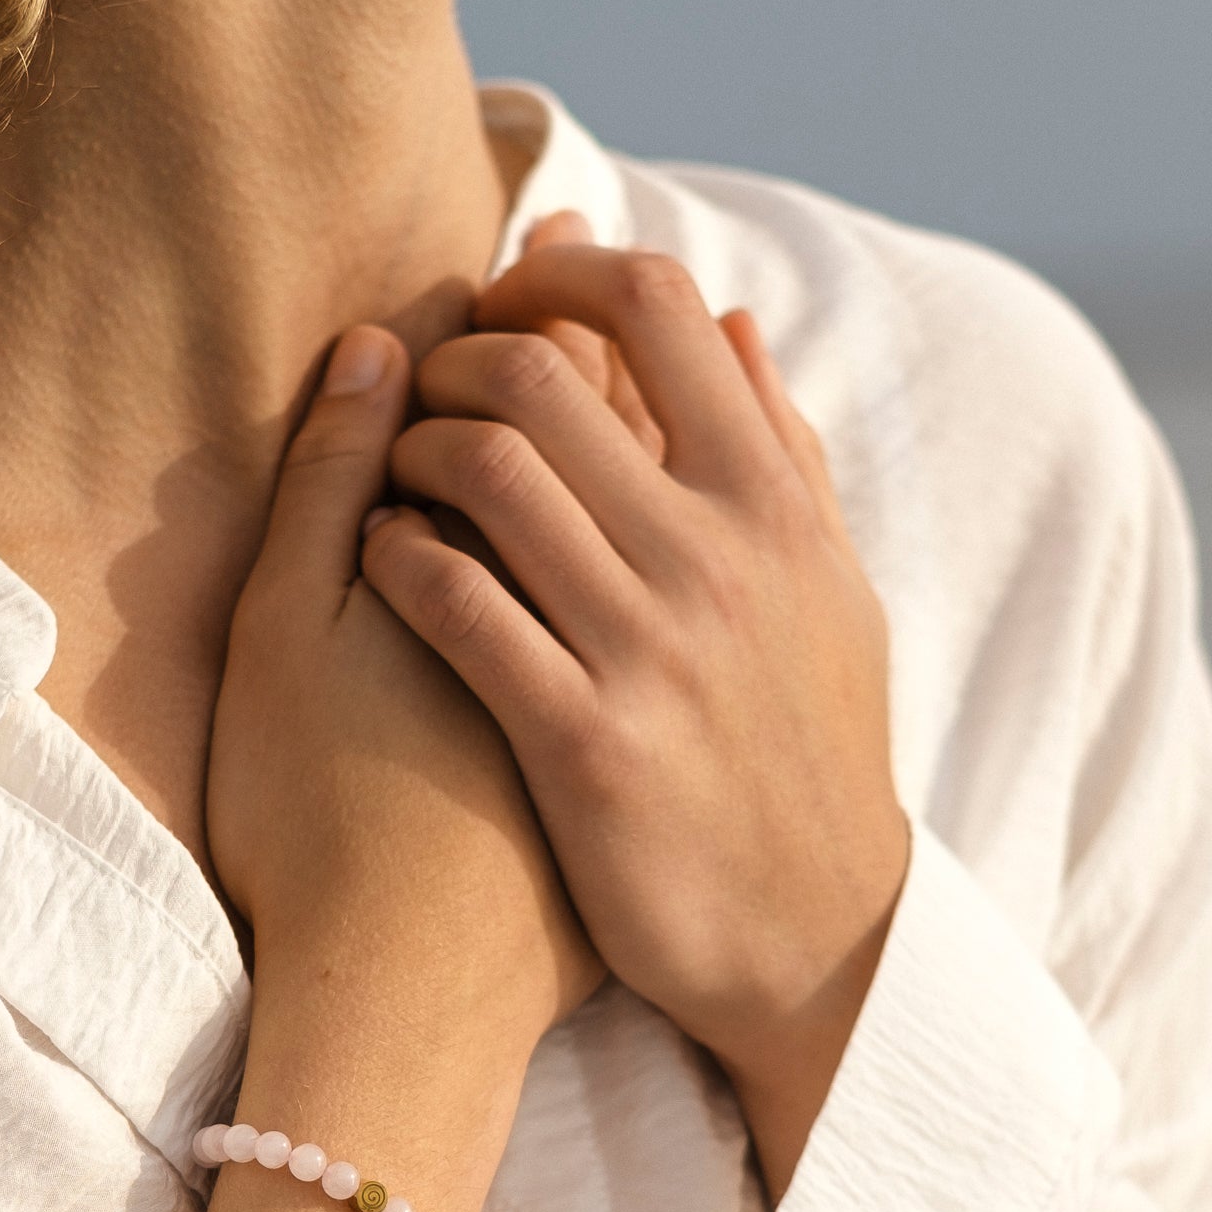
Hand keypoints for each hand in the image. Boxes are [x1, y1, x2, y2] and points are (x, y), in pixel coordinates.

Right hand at [210, 324, 604, 1211]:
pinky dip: (667, 566)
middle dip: (608, 366)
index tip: (502, 286)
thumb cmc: (314, 827)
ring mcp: (660, 685)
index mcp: (515, 562)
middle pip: (643, 437)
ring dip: (641, 459)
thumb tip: (370, 350)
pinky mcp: (662, 759)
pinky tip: (629, 547)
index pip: (558, 388)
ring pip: (680, 528)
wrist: (405, 1015)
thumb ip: (323, 489)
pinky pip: (685, 628)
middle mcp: (626, 610)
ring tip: (591, 418)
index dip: (531, 322)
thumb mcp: (286, 641)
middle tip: (554, 313)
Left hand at [359, 234, 907, 1191]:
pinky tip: (380, 563)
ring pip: (488, 472)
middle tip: (420, 397)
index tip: (505, 293)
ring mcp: (648, 648)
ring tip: (395, 482)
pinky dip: (398, 557)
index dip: (557, 270)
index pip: (657, 304)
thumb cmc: (812, 757)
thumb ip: (781, 452)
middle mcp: (716, 556)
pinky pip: (457, 605)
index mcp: (773, 503)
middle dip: (453, 361)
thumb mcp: (831, 593)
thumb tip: (729, 321)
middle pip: (542, 374)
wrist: (817, 941)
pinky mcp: (582, 742)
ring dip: (412, 454)